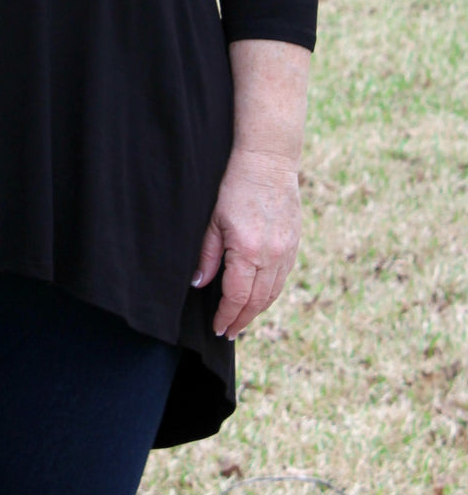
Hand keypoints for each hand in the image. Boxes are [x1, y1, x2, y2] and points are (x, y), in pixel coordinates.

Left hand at [191, 146, 301, 340]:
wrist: (268, 162)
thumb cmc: (235, 186)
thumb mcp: (213, 219)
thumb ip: (207, 255)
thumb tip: (199, 284)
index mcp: (248, 251)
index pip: (237, 297)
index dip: (227, 316)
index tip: (218, 328)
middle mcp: (271, 257)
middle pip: (257, 301)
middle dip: (242, 320)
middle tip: (229, 332)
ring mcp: (286, 252)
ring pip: (273, 293)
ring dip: (257, 310)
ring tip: (241, 319)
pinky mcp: (294, 244)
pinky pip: (282, 278)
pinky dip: (270, 293)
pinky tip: (259, 296)